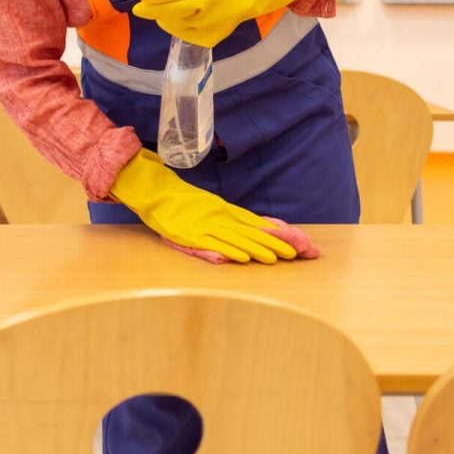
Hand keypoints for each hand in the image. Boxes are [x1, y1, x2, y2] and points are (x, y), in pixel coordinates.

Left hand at [131, 0, 310, 46]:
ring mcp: (210, 24)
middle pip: (175, 9)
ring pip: (176, 23)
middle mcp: (210, 4)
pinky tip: (168, 19)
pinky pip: (182, 33)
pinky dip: (172, 25)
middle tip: (138, 9)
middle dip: (153, 9)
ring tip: (155, 11)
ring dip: (162, 16)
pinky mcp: (209, 38)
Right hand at [160, 215, 321, 263]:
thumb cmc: (187, 202)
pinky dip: (228, 251)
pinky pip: (212, 245)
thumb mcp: (214, 205)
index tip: (294, 241)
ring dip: (255, 249)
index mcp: (226, 210)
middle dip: (272, 243)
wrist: (159, 194)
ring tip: (273, 259)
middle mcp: (220, 218)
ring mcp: (206, 226)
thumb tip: (261, 226)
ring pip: (235, 239)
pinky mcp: (191, 236)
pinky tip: (242, 258)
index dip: (274, 233)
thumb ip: (234, 216)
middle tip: (293, 253)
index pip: (255, 223)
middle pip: (250, 232)